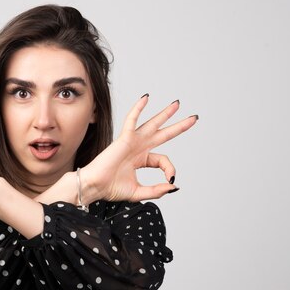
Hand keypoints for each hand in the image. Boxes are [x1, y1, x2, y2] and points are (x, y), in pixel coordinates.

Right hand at [82, 95, 197, 201]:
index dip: (170, 170)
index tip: (170, 180)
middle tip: (194, 119)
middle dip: (179, 126)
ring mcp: (132, 142)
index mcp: (141, 159)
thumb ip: (157, 190)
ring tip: (177, 105)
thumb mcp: (140, 192)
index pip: (163, 160)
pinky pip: (132, 120)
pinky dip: (138, 108)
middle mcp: (138, 148)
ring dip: (165, 114)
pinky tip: (146, 98)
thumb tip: (173, 185)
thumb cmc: (111, 188)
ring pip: (152, 124)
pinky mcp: (124, 138)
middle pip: (163, 134)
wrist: (95, 186)